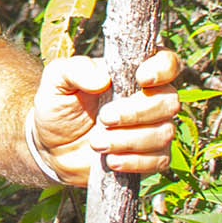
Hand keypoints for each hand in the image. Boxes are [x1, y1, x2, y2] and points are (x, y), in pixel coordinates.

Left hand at [32, 47, 183, 186]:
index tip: (141, 78)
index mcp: (132, 70)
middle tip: (103, 118)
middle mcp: (149, 97)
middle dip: (136, 112)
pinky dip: (135, 161)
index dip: (162, 69)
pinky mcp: (151, 155)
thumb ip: (75, 70)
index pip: (167, 61)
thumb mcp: (56, 81)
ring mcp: (153, 127)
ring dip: (130, 140)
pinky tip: (111, 160)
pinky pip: (160, 159)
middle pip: (169, 100)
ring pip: (164, 132)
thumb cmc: (59, 105)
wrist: (52, 147)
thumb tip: (102, 79)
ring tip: (97, 142)